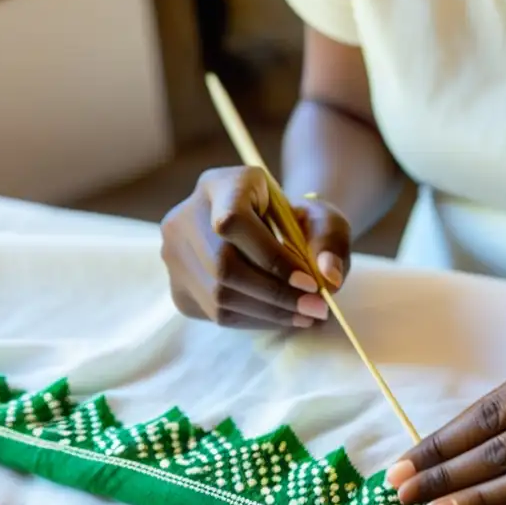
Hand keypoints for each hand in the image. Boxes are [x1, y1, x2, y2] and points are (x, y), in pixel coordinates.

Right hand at [161, 166, 350, 328]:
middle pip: (223, 265)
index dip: (271, 257)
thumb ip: (331, 240)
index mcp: (221, 185)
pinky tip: (281, 316)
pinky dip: (254, 319)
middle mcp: (185, 216)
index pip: (232, 221)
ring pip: (218, 295)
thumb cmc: (297, 221)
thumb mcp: (323, 219)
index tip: (309, 282)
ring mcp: (174, 253)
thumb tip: (329, 277)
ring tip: (305, 316)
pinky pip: (215, 312)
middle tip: (316, 309)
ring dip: (268, 313)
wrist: (268, 231)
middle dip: (276, 294)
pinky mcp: (178, 286)